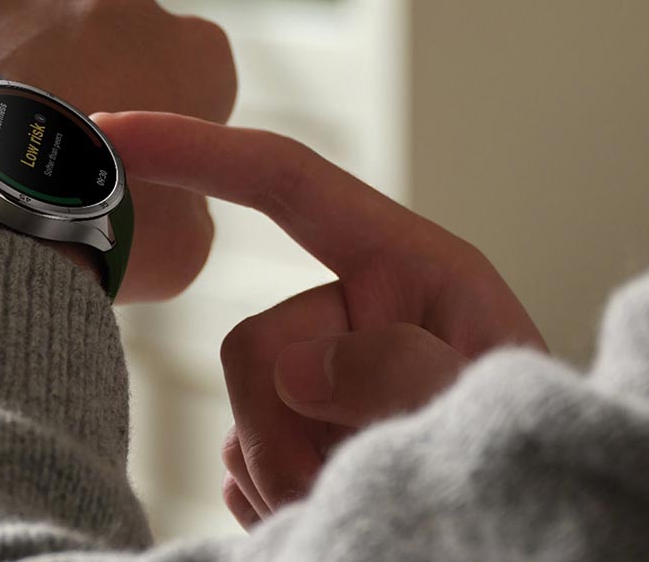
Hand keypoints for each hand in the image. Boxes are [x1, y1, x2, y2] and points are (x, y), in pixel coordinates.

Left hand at [0, 0, 236, 301]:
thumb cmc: (96, 233)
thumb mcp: (185, 242)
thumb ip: (189, 197)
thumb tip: (166, 198)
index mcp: (197, 52)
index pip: (186, 79)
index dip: (152, 124)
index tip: (118, 164)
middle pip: (107, 41)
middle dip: (87, 83)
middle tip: (50, 157)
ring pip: (31, 27)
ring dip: (20, 70)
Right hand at [99, 111, 546, 528]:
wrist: (530, 519)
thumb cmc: (537, 448)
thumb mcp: (492, 393)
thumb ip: (404, 366)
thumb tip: (298, 366)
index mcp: (402, 266)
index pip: (285, 182)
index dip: (195, 148)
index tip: (111, 130)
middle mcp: (349, 314)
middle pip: (250, 346)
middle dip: (291, 432)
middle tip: (357, 481)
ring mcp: (314, 382)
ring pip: (239, 418)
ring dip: (293, 476)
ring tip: (368, 495)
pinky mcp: (294, 439)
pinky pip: (239, 464)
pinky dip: (280, 498)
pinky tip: (336, 504)